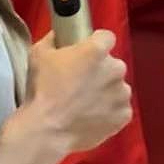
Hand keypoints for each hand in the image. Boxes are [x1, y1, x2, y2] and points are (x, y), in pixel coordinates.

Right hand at [18, 30, 132, 158]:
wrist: (47, 130)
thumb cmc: (42, 89)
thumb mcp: (39, 55)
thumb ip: (53, 39)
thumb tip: (58, 34)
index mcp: (97, 51)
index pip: (106, 38)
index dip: (96, 43)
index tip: (86, 53)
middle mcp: (115, 69)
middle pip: (113, 64)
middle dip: (101, 71)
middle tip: (82, 83)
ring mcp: (122, 93)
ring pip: (118, 87)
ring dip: (106, 91)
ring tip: (87, 104)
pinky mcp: (124, 115)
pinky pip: (120, 109)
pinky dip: (110, 112)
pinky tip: (93, 117)